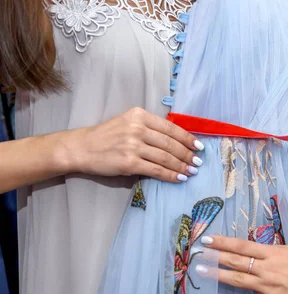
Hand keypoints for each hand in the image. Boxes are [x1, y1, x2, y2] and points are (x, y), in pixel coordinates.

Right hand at [60, 108, 204, 181]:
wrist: (82, 147)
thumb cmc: (107, 136)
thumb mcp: (128, 122)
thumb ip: (149, 127)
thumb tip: (176, 139)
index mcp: (139, 115)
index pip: (171, 128)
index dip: (188, 139)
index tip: (199, 147)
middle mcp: (137, 128)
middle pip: (171, 144)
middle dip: (188, 155)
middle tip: (198, 163)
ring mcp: (133, 146)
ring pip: (166, 157)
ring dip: (182, 166)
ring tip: (192, 171)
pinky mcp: (129, 162)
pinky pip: (156, 170)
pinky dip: (170, 175)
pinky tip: (179, 178)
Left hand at [198, 236, 287, 293]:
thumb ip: (273, 252)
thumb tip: (257, 251)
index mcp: (272, 253)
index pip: (242, 245)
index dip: (223, 242)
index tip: (208, 239)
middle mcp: (266, 268)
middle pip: (235, 261)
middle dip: (215, 257)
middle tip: (198, 254)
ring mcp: (267, 286)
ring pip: (237, 280)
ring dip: (217, 275)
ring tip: (202, 272)